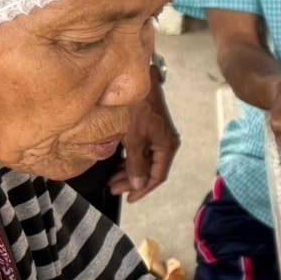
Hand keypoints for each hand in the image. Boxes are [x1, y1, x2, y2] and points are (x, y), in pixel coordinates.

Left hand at [109, 72, 179, 202]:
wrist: (140, 80)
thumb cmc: (137, 107)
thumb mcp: (133, 137)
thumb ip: (136, 162)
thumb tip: (137, 183)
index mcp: (167, 146)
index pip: (157, 176)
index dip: (142, 190)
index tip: (128, 199)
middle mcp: (167, 143)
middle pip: (151, 171)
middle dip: (133, 182)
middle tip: (114, 189)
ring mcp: (159, 136)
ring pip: (146, 162)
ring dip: (130, 172)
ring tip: (113, 180)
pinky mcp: (151, 130)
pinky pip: (144, 152)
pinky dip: (132, 160)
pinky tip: (119, 164)